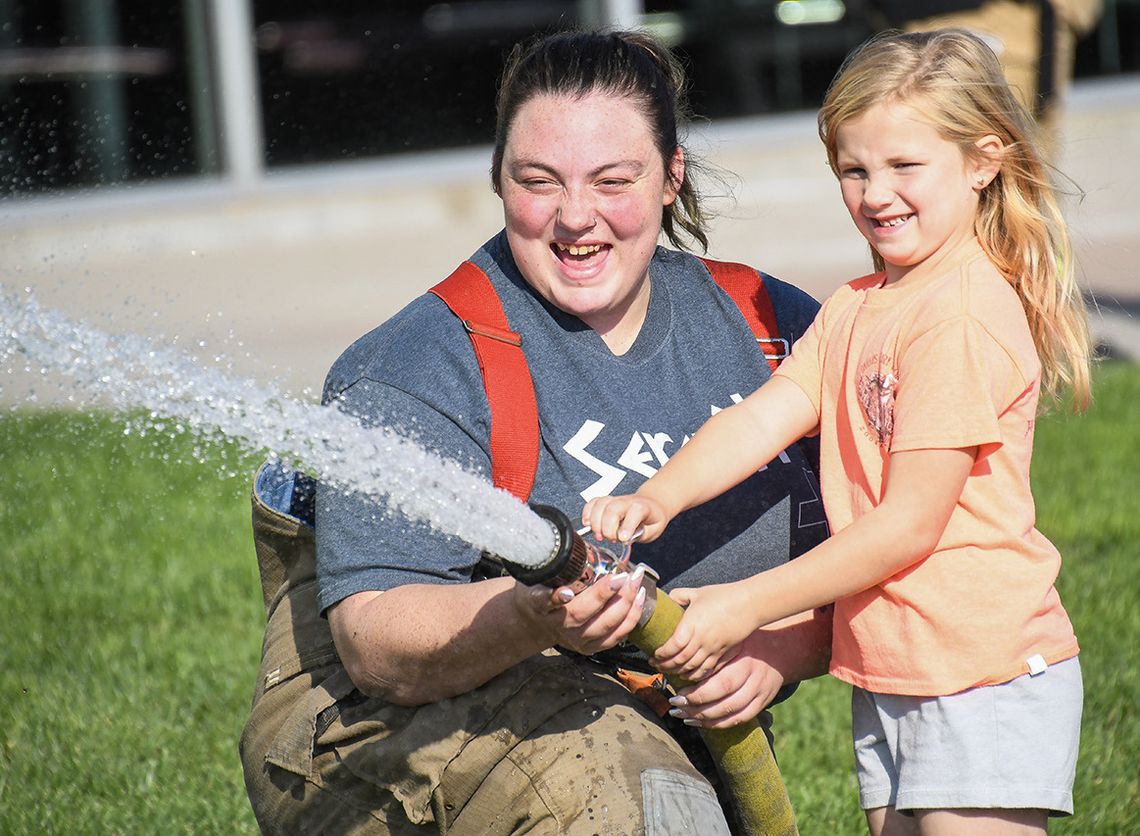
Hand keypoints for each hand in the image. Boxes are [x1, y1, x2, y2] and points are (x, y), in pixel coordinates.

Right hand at [512, 564, 647, 655]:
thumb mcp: (542, 576)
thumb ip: (556, 565)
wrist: (541, 621)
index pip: (545, 602)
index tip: (567, 591)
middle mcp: (558, 626)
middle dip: (604, 594)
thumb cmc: (545, 590)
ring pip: (603, 626)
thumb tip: (575, 543)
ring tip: (636, 581)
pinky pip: (616, 636)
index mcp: (540, 606)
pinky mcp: (591, 648)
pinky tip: (639, 596)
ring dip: (625, 603)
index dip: (555, 598)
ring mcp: (575, 640)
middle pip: (580, 614)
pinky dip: (632, 616)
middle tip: (623, 575)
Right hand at [581, 493, 670, 542]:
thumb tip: (627, 539)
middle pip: (613, 508)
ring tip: (600, 535)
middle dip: (608, 527)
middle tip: (611, 539)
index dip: (627, 525)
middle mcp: (626, 501)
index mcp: (642, 507)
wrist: (651, 503)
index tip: (623, 538)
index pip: (635, 511)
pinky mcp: (605, 502)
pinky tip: (588, 524)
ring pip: (600, 504)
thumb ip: (642, 535)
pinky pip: (592, 503)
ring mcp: (614, 500)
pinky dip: (587, 513)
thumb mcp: (654, 530)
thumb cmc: (652, 517)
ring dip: (596, 522)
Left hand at [653, 580, 761, 679]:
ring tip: (668, 671)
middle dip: (665, 665)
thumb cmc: (723, 596)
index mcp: (692, 623)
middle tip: (655, 666)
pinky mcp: (723, 653)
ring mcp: (713, 648)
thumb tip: (667, 598)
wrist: (749, 604)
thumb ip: (680, 595)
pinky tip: (687, 676)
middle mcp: (701, 639)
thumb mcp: (697, 592)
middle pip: (680, 659)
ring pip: (692, 667)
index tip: (654, 654)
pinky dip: (695, 675)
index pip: (673, 645)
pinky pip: (707, 669)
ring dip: (678, 672)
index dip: (662, 653)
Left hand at [664, 633, 786, 728]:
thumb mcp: (732, 643)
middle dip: (697, 707)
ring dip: (705, 719)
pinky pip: (740, 719)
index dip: (698, 693)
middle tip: (675, 706)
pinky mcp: (762, 704)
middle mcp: (754, 680)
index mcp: (744, 663)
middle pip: (724, 701)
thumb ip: (713, 655)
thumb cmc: (747, 643)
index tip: (677, 694)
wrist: (780, 649)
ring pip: (731, 714)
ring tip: (683, 716)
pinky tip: (701, 722)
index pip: (719, 683)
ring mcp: (760, 694)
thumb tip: (681, 664)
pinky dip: (719, 724)